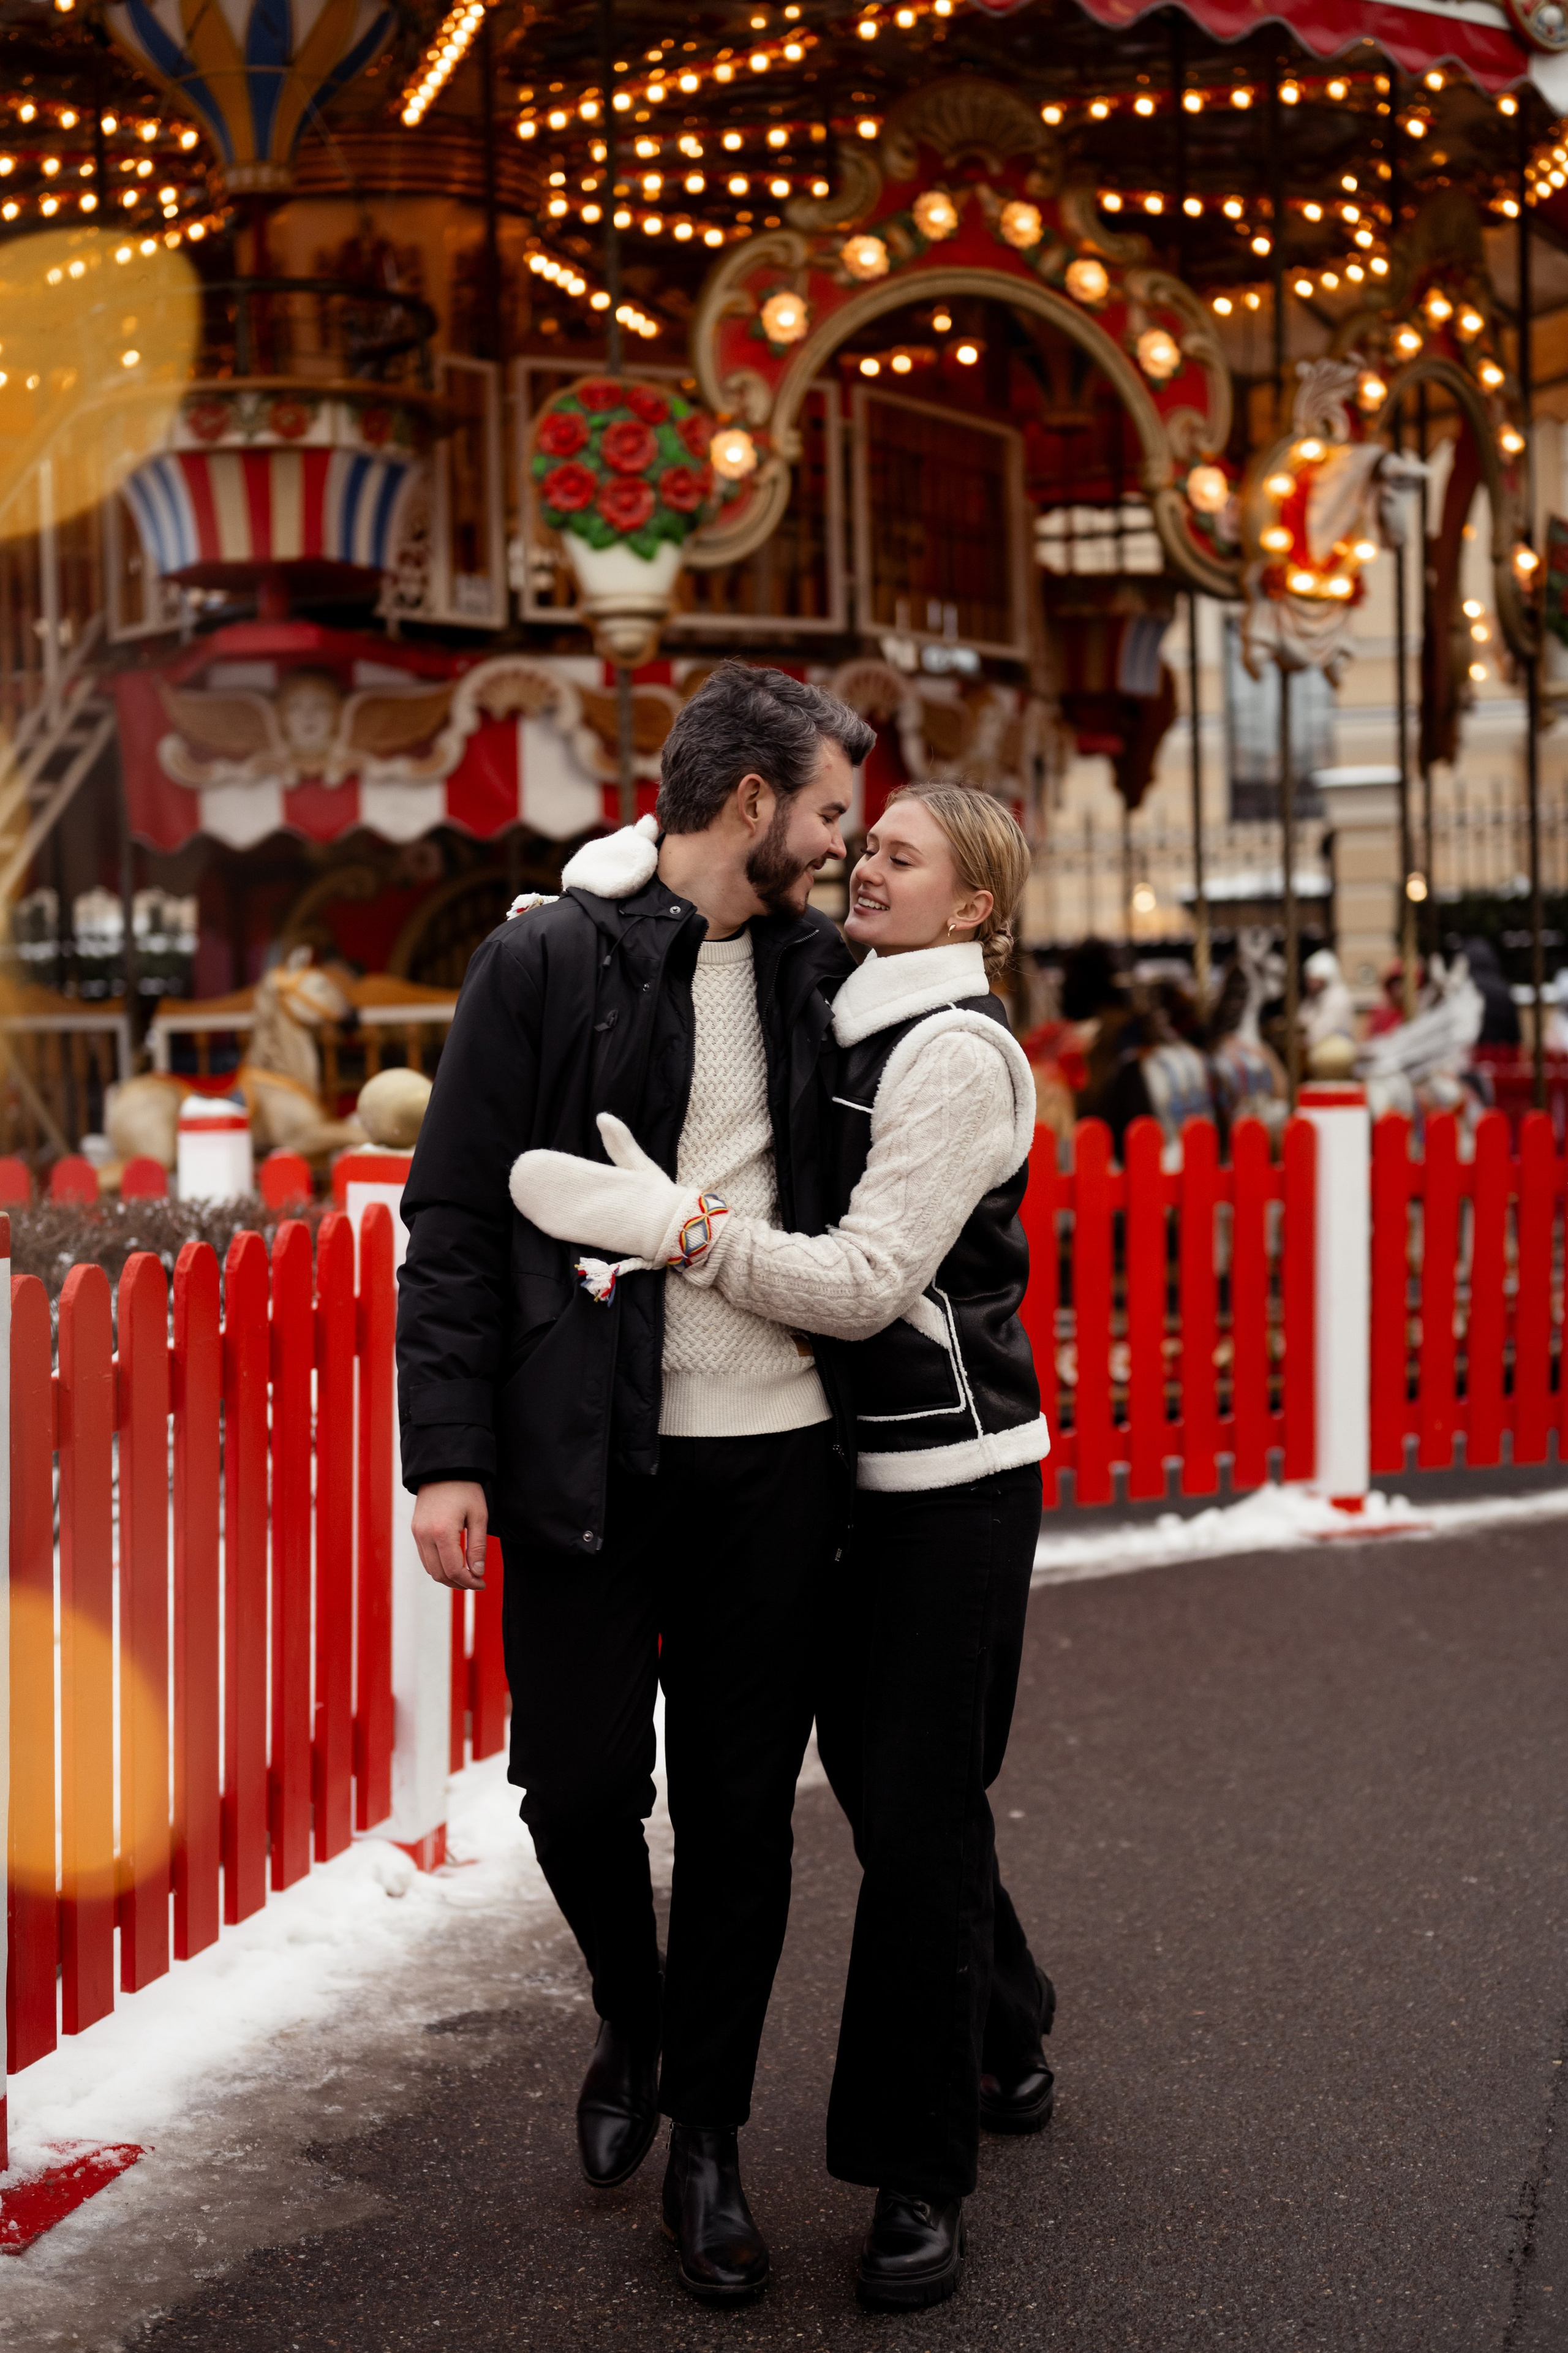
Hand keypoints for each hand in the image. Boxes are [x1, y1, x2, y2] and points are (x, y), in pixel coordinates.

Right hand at [413, 1480, 488, 1589]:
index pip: (454, 1570)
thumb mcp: (478, 1516)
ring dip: (448, 1577)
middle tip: (476, 1582)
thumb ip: (477, 1546)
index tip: (482, 1583)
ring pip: (430, 1569)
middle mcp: (424, 1535)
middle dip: (459, 1583)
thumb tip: (477, 1572)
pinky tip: (454, 1564)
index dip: (469, 1582)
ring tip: (467, 1575)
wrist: (443, 1468)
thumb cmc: (465, 1489)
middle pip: (439, 1574)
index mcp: (442, 1532)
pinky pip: (425, 1557)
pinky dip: (439, 1566)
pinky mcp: (415, 1530)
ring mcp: (417, 1533)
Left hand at [510, 1113, 693, 1261]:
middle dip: (541, 1183)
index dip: (553, 1166)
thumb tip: (602, 1116)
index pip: (576, 1171)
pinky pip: (570, 1231)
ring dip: (539, 1202)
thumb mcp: (639, 1164)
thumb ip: (620, 1142)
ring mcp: (598, 1221)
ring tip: (520, 1192)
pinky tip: (534, 1216)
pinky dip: (550, 1223)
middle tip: (519, 1174)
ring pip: (562, 1210)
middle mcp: (601, 1200)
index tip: (534, 1159)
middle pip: (564, 1191)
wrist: (674, 1229)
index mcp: (612, 1180)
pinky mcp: (596, 1238)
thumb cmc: (658, 1196)